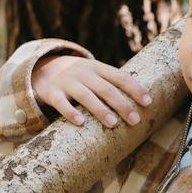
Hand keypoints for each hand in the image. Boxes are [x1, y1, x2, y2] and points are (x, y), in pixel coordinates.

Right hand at [33, 54, 152, 127]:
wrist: (43, 68)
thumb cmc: (79, 77)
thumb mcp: (95, 73)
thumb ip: (113, 83)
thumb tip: (143, 102)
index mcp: (98, 68)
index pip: (120, 77)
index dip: (135, 88)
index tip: (148, 102)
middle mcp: (84, 73)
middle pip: (106, 89)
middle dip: (122, 104)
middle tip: (135, 120)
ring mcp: (67, 82)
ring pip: (86, 96)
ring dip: (100, 109)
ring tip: (113, 123)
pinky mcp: (52, 93)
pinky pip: (61, 103)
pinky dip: (70, 112)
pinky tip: (80, 123)